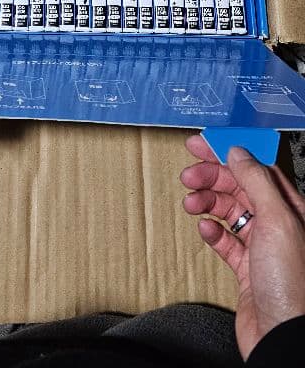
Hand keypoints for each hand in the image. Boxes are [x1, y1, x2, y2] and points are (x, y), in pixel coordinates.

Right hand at [181, 136, 304, 360]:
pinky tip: (204, 228)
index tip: (203, 143)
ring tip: (191, 202)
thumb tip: (238, 151)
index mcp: (289, 207)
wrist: (282, 337)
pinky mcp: (247, 270)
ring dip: (208, 201)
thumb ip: (256, 182)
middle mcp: (277, 224)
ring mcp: (262, 247)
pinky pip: (225, 241)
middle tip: (189, 174)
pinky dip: (212, 231)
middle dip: (213, 177)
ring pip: (230, 212)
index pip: (256, 167)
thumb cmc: (290, 285)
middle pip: (240, 187)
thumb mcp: (276, 221)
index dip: (228, 152)